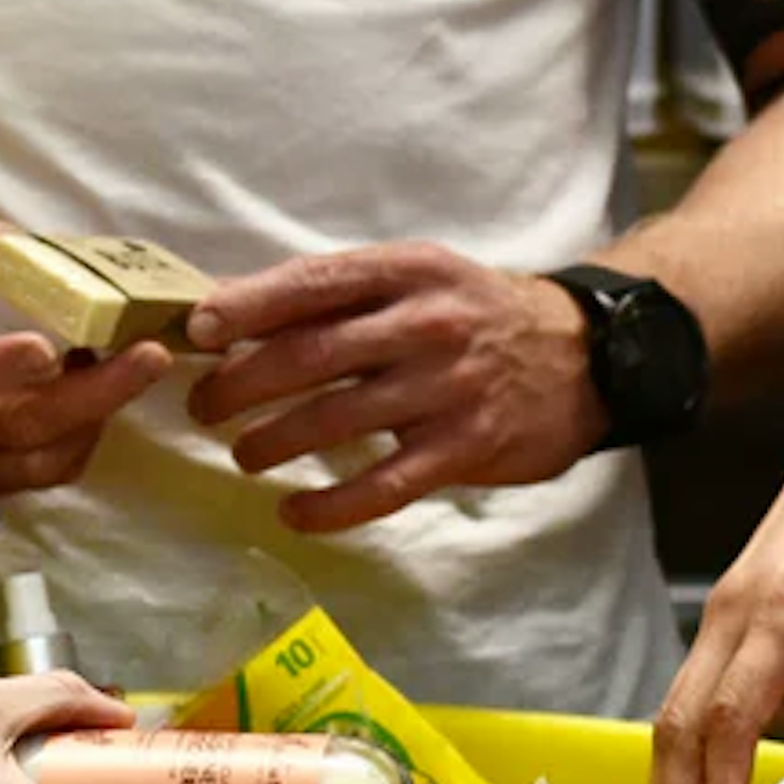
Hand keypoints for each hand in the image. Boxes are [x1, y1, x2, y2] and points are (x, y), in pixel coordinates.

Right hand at [0, 229, 171, 504]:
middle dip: (98, 392)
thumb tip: (32, 244)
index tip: (47, 348)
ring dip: (98, 414)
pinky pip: (45, 473)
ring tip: (126, 362)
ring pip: (47, 460)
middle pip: (26, 427)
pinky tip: (92, 395)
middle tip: (152, 354)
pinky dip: (80, 436)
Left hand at [184, 243, 607, 533]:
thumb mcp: (417, 278)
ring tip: (244, 455)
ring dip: (274, 442)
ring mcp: (446, 388)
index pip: (312, 283)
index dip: (247, 307)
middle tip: (204, 407)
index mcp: (407, 271)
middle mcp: (425, 324)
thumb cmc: (476, 315)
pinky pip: (384, 485)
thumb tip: (235, 310)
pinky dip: (331, 505)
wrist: (585, 356)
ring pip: (337, 420)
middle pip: (311, 355)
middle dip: (243, 384)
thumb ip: (339, 293)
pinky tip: (294, 512)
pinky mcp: (464, 447)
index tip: (198, 330)